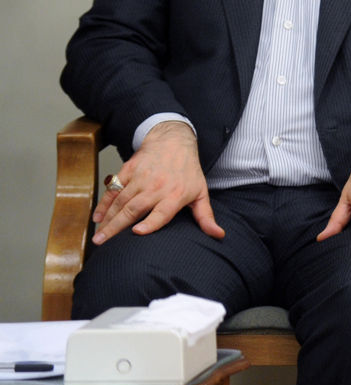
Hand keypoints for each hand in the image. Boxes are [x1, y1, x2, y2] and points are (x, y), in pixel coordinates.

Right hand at [93, 120, 222, 242]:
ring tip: (98, 236)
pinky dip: (103, 203)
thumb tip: (218, 235)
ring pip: (120, 201)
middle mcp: (156, 187)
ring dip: (108, 219)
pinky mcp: (128, 171)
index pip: (161, 212)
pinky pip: (113, 189)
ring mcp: (140, 178)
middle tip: (102, 243)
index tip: (137, 233)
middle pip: (134, 209)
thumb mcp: (201, 192)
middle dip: (116, 228)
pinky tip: (97, 217)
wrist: (173, 141)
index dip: (150, 223)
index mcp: (175, 195)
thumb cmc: (188, 171)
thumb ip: (206, 216)